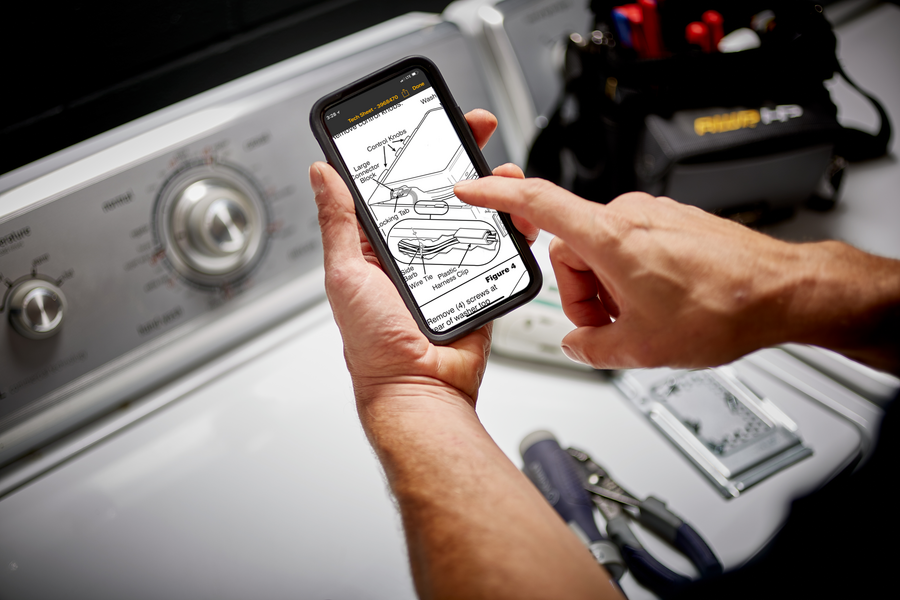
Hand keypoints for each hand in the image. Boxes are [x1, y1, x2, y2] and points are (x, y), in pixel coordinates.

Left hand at [310, 109, 537, 407]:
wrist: (419, 389)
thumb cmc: (374, 345)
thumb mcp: (345, 273)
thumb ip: (339, 222)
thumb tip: (323, 174)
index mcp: (380, 243)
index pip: (397, 184)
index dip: (412, 150)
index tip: (427, 123)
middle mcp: (417, 249)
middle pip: (443, 191)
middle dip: (462, 156)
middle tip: (476, 130)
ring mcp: (451, 264)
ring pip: (477, 214)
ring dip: (494, 189)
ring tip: (503, 175)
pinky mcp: (479, 281)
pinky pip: (501, 249)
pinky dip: (514, 229)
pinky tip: (519, 217)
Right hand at [453, 178, 859, 369]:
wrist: (782, 292)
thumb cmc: (723, 307)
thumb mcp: (641, 346)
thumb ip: (593, 346)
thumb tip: (580, 343)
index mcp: (609, 237)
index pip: (538, 203)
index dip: (496, 195)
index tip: (470, 188)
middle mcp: (628, 216)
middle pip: (571, 249)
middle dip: (581, 292)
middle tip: (609, 323)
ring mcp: (653, 216)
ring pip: (601, 251)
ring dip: (608, 288)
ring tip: (643, 319)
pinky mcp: (671, 222)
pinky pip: (630, 246)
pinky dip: (631, 277)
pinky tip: (661, 304)